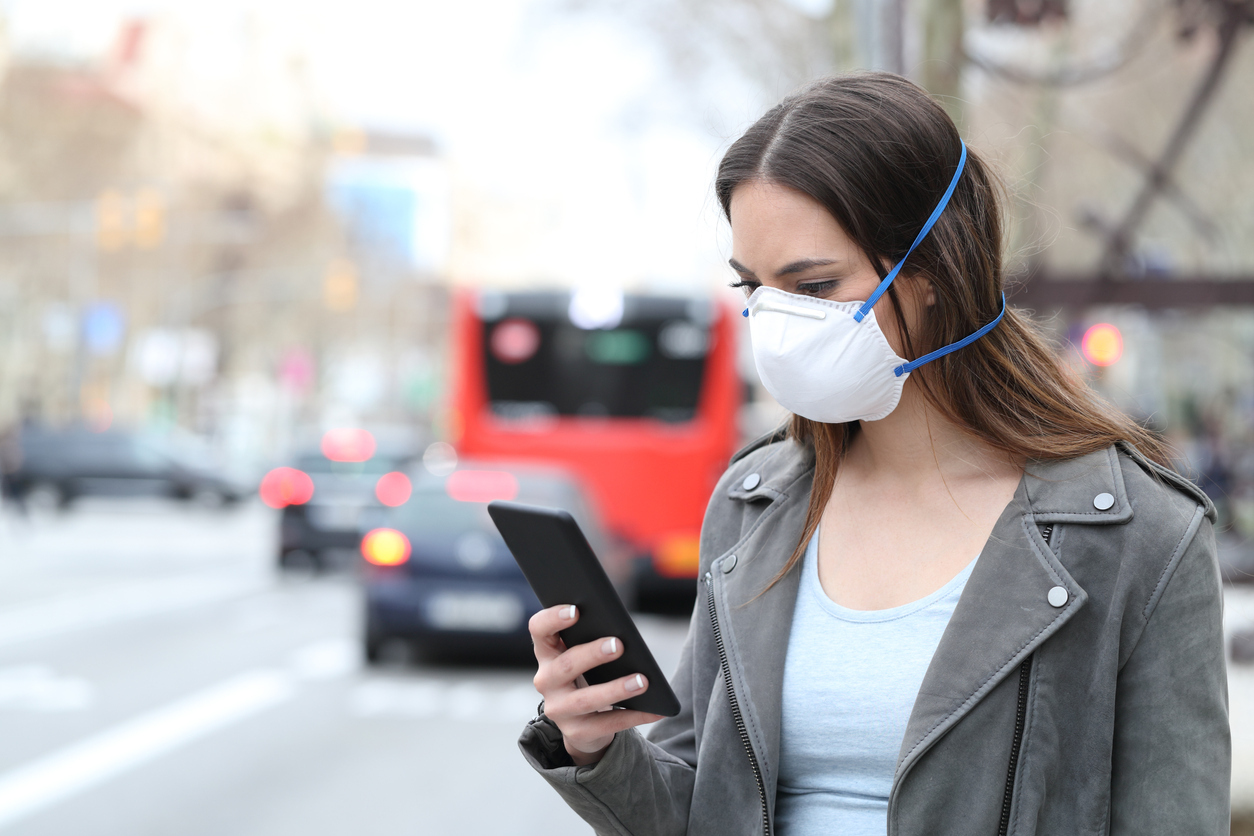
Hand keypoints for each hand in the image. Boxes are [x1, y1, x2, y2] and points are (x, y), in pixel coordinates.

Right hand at [530, 604, 663, 765]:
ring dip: (616, 689)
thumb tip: (623, 633)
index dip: (552, 618)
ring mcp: (558, 709)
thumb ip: (593, 638)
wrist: (583, 721)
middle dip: (593, 654)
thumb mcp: (584, 654)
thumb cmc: (588, 674)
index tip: (576, 610)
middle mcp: (546, 680)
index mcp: (547, 652)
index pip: (539, 629)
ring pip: (585, 699)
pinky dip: (634, 715)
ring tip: (643, 681)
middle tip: (619, 645)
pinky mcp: (576, 732)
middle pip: (566, 664)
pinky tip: (654, 709)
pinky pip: (607, 724)